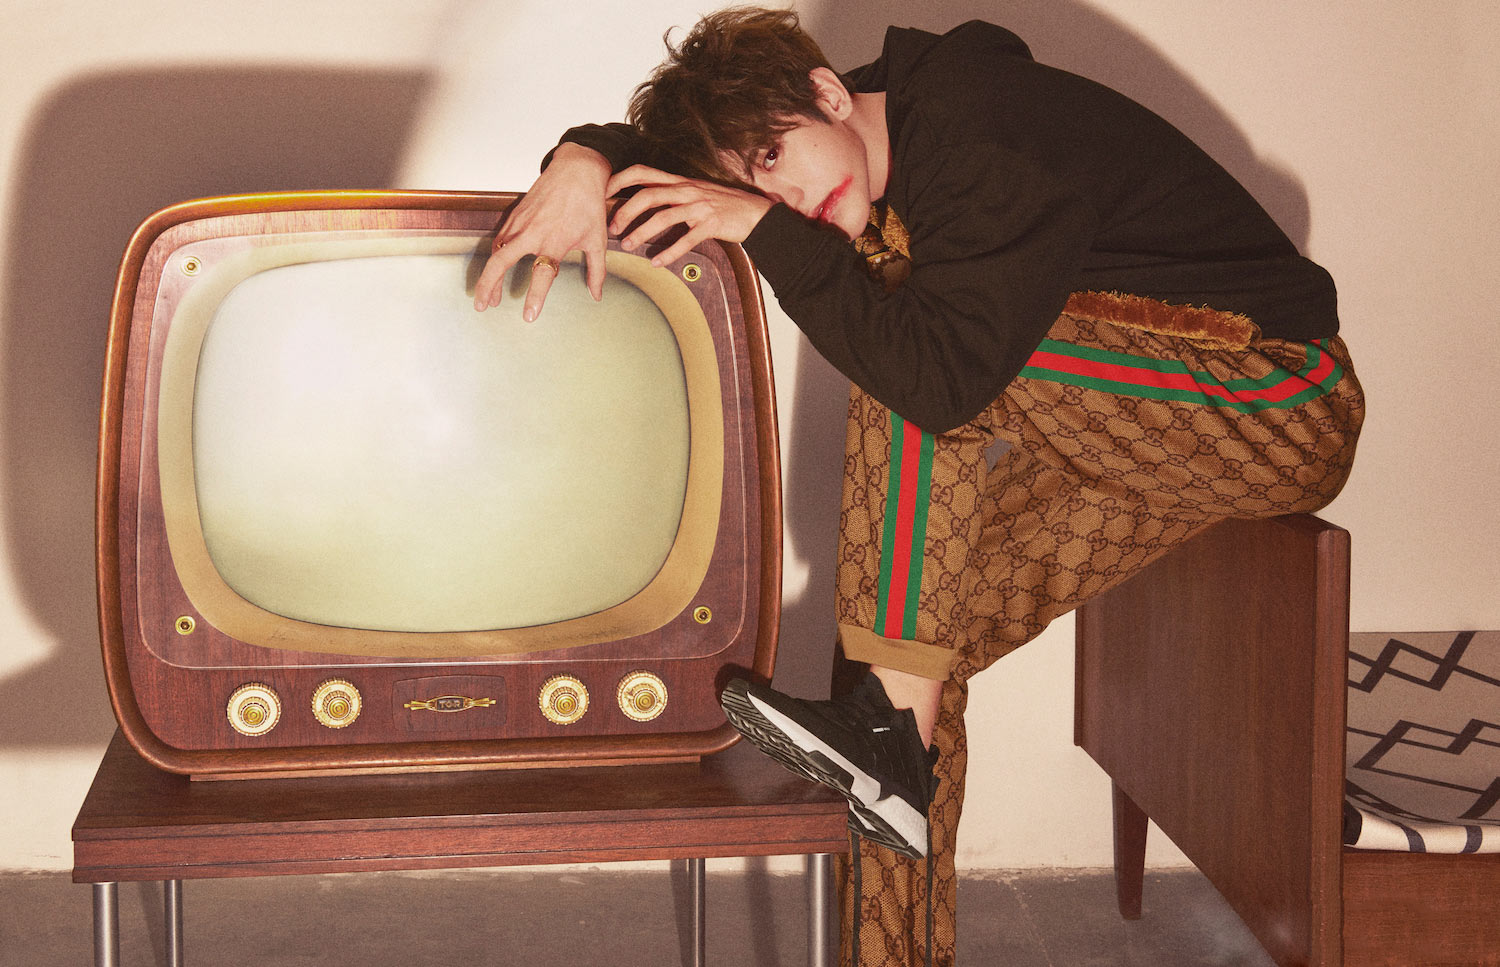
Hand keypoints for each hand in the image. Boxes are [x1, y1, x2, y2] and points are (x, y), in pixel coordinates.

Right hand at [473, 143, 611, 320]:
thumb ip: (596, 271)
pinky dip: (495, 257)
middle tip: (483, 307)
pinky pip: (499, 240)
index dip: (535, 297)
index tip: (528, 316)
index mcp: (555, 241)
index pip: (542, 275)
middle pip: (500, 263)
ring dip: (489, 276)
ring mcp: (520, 223)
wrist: (576, 170)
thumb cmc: (589, 204)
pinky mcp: (515, 215)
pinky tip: (497, 269)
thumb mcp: (597, 239)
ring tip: (489, 297)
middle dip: (488, 287)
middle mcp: (533, 233)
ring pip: (495, 253)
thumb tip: (596, 296)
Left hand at [607, 166, 772, 266]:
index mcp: (680, 181)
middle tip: (612, 227)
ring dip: (642, 232)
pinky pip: (686, 239)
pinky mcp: (712, 224)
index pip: (643, 172)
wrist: (757, 214)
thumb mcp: (695, 193)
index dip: (619, 179)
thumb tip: (642, 203)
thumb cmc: (723, 205)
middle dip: (625, 211)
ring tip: (628, 245)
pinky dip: (669, 252)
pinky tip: (658, 262)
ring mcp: (700, 206)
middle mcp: (687, 190)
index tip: (603, 193)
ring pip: (664, 217)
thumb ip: (671, 195)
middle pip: (648, 194)